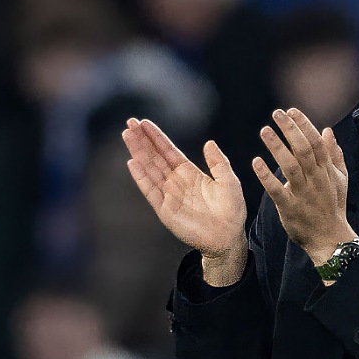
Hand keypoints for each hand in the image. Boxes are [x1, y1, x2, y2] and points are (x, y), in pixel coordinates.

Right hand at [122, 119, 247, 283]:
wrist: (228, 237)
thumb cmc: (231, 210)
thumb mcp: (229, 180)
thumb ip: (219, 162)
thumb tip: (209, 142)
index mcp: (189, 173)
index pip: (169, 151)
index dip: (157, 137)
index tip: (144, 122)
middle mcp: (176, 182)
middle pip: (155, 157)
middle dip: (142, 140)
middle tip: (130, 122)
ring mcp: (169, 195)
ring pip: (150, 169)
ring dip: (138, 153)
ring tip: (127, 135)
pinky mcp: (165, 210)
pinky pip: (150, 191)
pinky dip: (141, 177)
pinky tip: (133, 162)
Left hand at [252, 108, 355, 265]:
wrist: (330, 238)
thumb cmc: (333, 207)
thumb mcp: (340, 179)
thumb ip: (334, 154)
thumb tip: (327, 130)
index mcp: (326, 171)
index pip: (316, 142)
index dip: (304, 125)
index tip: (292, 111)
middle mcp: (316, 179)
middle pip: (303, 149)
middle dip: (290, 129)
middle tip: (276, 113)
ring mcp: (303, 194)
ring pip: (290, 166)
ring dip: (277, 147)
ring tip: (264, 130)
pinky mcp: (289, 208)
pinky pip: (277, 190)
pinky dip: (266, 176)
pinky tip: (255, 162)